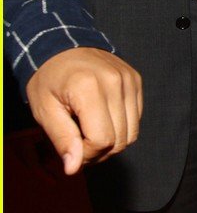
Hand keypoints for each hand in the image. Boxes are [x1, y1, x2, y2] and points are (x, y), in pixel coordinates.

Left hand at [25, 48, 143, 175]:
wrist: (61, 44)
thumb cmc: (48, 77)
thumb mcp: (44, 110)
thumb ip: (62, 139)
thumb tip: (74, 168)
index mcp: (88, 88)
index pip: (102, 140)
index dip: (87, 153)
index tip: (72, 146)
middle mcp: (115, 82)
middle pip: (120, 140)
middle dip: (99, 151)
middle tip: (79, 142)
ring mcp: (129, 80)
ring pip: (132, 133)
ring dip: (112, 141)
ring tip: (91, 131)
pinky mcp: (136, 81)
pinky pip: (136, 119)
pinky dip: (121, 126)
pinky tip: (102, 117)